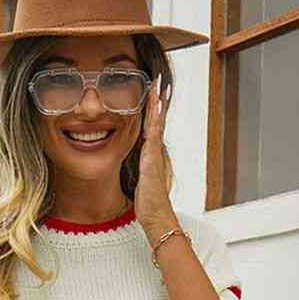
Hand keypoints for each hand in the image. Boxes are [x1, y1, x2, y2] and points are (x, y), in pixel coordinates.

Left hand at [134, 73, 176, 239]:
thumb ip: (140, 175)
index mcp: (150, 156)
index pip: (151, 128)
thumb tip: (139, 174)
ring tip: (159, 85)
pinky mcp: (153, 157)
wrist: (157, 217)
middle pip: (157, 120)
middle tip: (159, 81)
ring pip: (157, 122)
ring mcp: (155, 153)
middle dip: (158, 101)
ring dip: (158, 103)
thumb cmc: (149, 205)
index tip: (152, 96)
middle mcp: (154, 152)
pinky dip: (156, 117)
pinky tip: (156, 104)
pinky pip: (154, 131)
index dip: (152, 112)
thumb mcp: (141, 185)